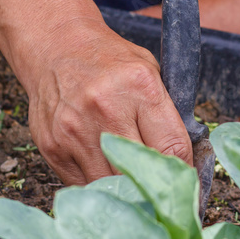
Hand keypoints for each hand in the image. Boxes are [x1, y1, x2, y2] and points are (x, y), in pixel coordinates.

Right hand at [22, 18, 192, 185]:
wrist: (56, 47)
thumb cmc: (109, 61)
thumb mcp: (150, 71)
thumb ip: (168, 114)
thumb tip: (186, 161)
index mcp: (140, 87)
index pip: (173, 148)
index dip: (183, 173)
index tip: (185, 184)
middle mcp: (106, 109)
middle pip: (140, 174)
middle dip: (154, 187)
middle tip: (160, 192)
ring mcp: (75, 130)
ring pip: (110, 186)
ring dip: (124, 191)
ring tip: (131, 186)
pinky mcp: (52, 146)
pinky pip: (82, 184)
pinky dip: (97, 186)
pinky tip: (103, 173)